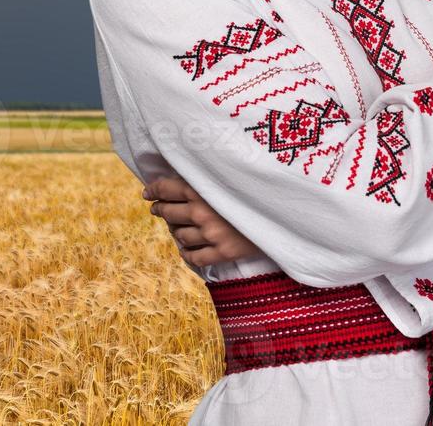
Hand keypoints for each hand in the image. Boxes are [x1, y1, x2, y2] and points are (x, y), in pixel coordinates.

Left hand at [141, 174, 264, 266]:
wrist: (285, 212)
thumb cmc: (259, 188)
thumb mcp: (233, 175)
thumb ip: (210, 175)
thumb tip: (187, 174)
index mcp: (203, 189)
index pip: (167, 188)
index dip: (153, 190)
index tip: (147, 192)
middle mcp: (202, 212)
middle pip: (169, 212)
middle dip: (160, 209)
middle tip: (156, 208)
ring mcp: (211, 234)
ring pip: (180, 235)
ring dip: (175, 230)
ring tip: (176, 226)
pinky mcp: (222, 253)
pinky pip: (194, 257)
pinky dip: (187, 253)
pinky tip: (187, 249)